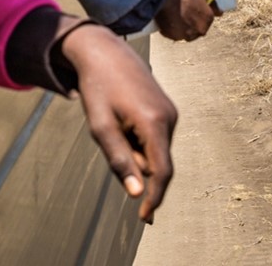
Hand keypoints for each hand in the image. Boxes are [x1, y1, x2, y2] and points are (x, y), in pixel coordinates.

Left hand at [58, 24, 176, 222]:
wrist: (107, 52)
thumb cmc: (99, 89)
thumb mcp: (101, 127)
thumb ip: (120, 161)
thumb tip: (137, 194)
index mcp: (155, 122)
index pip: (162, 172)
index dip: (154, 198)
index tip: (144, 218)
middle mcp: (170, 118)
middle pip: (155, 163)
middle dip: (133, 163)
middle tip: (110, 134)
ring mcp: (171, 113)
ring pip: (154, 152)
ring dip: (134, 149)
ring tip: (116, 120)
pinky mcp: (168, 111)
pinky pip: (155, 140)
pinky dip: (138, 140)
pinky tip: (123, 117)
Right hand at [153, 0, 218, 41]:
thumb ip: (213, 4)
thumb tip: (220, 13)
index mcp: (208, 19)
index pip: (207, 21)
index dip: (200, 15)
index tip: (194, 11)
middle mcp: (199, 30)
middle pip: (197, 30)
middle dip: (193, 24)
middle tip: (184, 14)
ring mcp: (186, 35)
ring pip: (186, 34)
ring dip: (183, 28)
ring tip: (176, 17)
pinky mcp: (172, 36)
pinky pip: (174, 34)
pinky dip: (172, 29)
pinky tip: (169, 19)